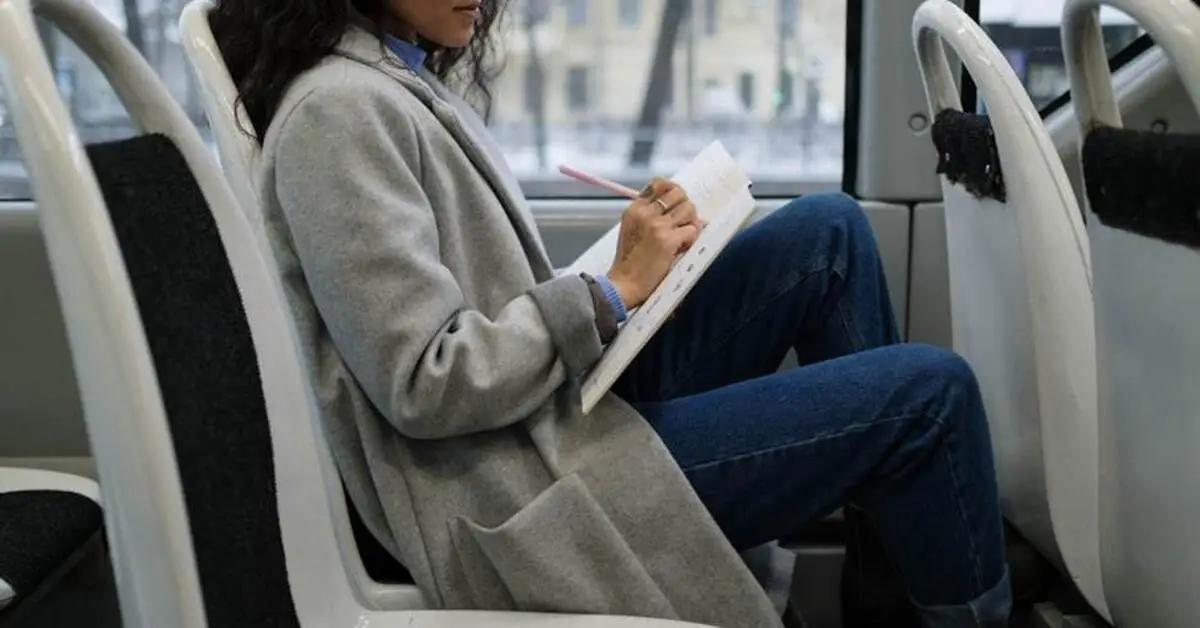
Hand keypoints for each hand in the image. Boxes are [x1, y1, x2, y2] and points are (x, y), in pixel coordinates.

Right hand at [607, 178, 699, 308]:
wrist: (623, 284)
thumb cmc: (629, 261)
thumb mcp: (631, 229)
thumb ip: (647, 215)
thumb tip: (675, 205)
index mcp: (634, 208)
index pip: (660, 183)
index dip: (674, 190)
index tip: (678, 203)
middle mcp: (645, 213)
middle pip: (679, 193)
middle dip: (686, 207)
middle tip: (683, 223)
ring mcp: (657, 225)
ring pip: (689, 209)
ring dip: (691, 223)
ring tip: (683, 238)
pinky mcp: (668, 240)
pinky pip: (692, 230)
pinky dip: (691, 239)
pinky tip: (682, 248)